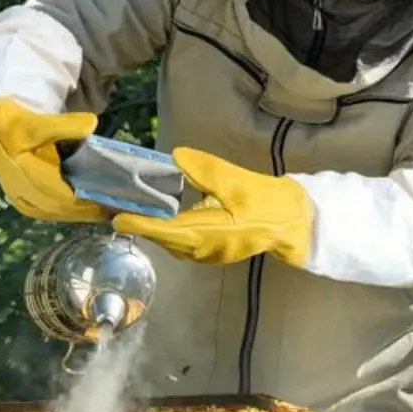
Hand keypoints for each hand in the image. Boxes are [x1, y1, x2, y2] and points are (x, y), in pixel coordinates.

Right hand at [0, 97, 105, 222]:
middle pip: (56, 205)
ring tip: (101, 212)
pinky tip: (81, 213)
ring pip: (50, 211)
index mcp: (22, 166)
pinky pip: (43, 212)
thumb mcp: (41, 121)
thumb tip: (91, 124)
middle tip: (110, 208)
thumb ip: (66, 124)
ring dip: (75, 214)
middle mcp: (18, 186)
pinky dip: (63, 214)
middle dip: (83, 209)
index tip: (104, 198)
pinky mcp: (19, 200)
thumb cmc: (19, 125)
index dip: (80, 198)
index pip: (57, 190)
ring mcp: (17, 195)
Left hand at [112, 147, 313, 265]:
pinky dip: (169, 234)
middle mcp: (204, 250)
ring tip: (135, 212)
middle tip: (118, 209)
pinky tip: (164, 219)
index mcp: (209, 233)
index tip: (117, 218)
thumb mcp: (237, 180)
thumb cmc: (268, 202)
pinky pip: (184, 246)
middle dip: (142, 226)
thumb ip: (204, 169)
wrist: (294, 222)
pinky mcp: (214, 252)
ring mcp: (210, 255)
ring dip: (154, 231)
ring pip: (173, 245)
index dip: (140, 225)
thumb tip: (176, 156)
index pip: (166, 231)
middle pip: (165, 240)